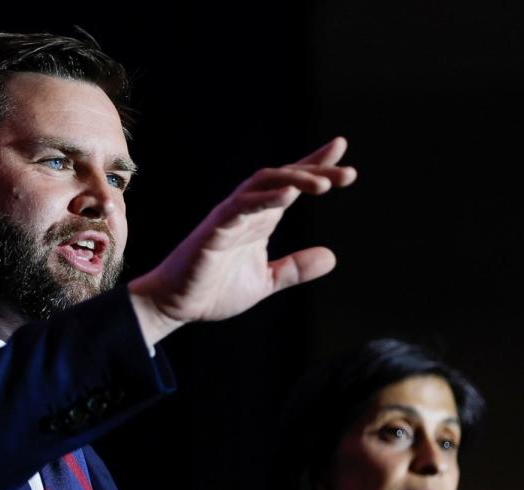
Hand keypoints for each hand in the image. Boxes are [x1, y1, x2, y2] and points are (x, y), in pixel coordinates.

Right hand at [128, 137, 356, 345]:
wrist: (175, 305)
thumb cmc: (213, 290)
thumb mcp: (265, 282)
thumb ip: (294, 269)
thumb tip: (331, 257)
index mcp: (260, 220)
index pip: (291, 185)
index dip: (315, 166)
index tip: (341, 150)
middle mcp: (247, 211)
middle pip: (284, 177)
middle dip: (315, 171)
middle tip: (348, 175)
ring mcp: (230, 216)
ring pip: (263, 183)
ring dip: (295, 179)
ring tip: (324, 184)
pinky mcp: (214, 228)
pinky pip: (240, 206)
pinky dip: (264, 198)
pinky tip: (288, 196)